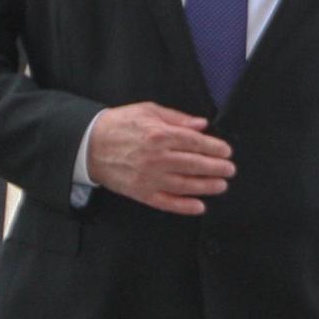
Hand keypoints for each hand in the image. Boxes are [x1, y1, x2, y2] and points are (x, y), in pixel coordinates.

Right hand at [87, 102, 232, 214]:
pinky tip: (199, 207)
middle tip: (230, 170)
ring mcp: (148, 177)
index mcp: (159, 135)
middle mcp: (156, 157)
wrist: (87, 145)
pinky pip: (166, 202)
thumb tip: (202, 125)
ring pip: (184, 185)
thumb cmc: (120, 124)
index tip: (227, 151)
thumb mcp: (148, 111)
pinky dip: (184, 206)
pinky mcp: (140, 192)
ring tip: (222, 186)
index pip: (195, 143)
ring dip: (206, 187)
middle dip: (216, 168)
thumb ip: (177, 118)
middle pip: (194, 164)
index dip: (214, 148)